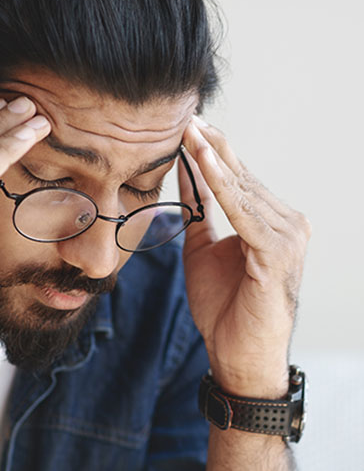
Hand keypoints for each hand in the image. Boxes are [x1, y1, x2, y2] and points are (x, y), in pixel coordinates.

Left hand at [179, 117, 310, 396]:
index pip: (238, 178)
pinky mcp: (276, 252)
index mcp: (270, 222)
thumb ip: (198, 214)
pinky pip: (243, 212)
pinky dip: (222, 186)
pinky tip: (203, 162)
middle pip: (242, 176)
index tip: (186, 125)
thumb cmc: (224, 309)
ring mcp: (286, 236)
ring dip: (214, 159)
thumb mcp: (202, 250)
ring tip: (189, 130)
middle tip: (186, 114)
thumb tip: (184, 176)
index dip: (211, 152)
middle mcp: (286, 223)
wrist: (238, 356)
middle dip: (212, 146)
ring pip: (243, 189)